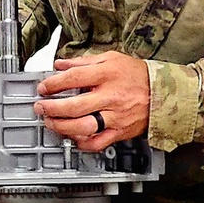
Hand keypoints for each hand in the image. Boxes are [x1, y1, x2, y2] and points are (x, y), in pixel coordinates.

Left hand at [34, 50, 149, 149]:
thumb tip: (60, 64)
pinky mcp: (120, 132)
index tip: (43, 87)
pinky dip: (82, 143)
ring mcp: (115, 116)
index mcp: (107, 75)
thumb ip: (83, 62)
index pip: (73, 78)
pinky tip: (72, 137)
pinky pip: (98, 142)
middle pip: (74, 106)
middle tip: (40, 107)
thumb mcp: (111, 59)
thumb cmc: (137, 75)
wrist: (163, 93)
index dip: (53, 84)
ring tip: (51, 122)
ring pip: (83, 127)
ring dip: (61, 127)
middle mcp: (110, 97)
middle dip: (51, 108)